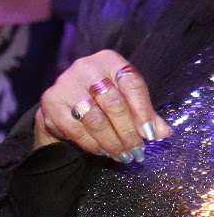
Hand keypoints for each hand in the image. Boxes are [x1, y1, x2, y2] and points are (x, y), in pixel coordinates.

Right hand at [33, 50, 170, 161]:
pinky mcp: (51, 101)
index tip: (151, 134)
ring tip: (123, 155)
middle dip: (128, 132)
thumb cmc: (101, 99)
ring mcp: (65, 83)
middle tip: (137, 151)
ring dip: (112, 142)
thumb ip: (145, 115)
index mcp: (109, 61)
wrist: (64, 102)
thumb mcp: (126, 101)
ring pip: (95, 119)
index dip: (143, 110)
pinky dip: (92, 144)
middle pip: (113, 102)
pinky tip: (103, 151)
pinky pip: (76, 128)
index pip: (131, 82)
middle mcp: (85, 67)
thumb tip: (164, 132)